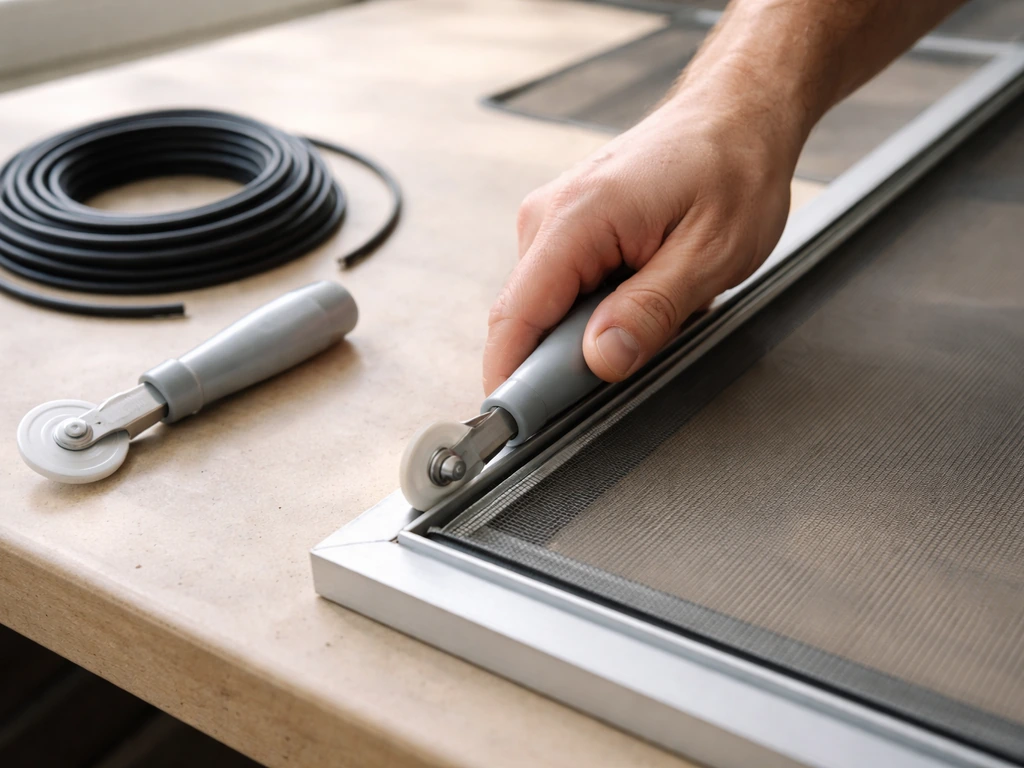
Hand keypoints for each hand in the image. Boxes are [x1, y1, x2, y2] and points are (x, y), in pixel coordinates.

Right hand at [483, 80, 803, 393]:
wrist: (736, 113)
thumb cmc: (732, 166)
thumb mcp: (711, 253)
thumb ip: (651, 310)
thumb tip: (600, 359)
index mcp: (577, 218)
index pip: (516, 316)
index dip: (509, 379)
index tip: (516, 429)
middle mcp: (548, 216)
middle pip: (526, 320)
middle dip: (562, 363)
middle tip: (627, 369)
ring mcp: (552, 221)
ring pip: (545, 310)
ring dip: (587, 333)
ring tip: (653, 313)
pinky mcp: (565, 229)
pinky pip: (561, 291)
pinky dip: (593, 311)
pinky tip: (639, 295)